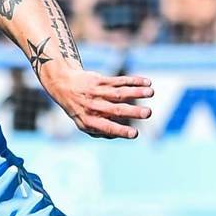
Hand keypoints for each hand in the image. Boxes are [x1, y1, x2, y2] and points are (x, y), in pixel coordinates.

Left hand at [38, 65, 153, 138]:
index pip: (106, 127)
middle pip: (115, 109)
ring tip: (151, 92)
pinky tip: (147, 82)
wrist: (64, 85)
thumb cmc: (80, 109)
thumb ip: (101, 131)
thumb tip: (118, 135)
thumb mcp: (84, 124)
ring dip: (136, 92)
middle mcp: (92, 107)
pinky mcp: (100, 80)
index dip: (120, 131)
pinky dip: (134, 81)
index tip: (135, 134)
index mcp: (89, 121)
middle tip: (148, 113)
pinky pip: (119, 80)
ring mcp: (96, 92)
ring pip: (119, 92)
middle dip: (132, 112)